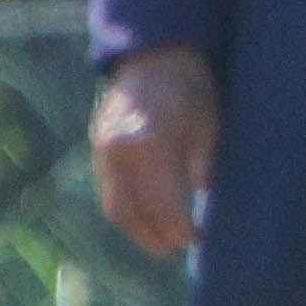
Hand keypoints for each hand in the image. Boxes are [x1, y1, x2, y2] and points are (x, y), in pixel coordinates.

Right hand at [91, 48, 219, 260]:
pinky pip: (110, 191)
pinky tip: (147, 222)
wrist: (155, 56)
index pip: (161, 201)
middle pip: (131, 210)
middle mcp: (116, 149)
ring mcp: (101, 150)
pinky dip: (127, 211)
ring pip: (114, 205)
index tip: (196, 240)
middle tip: (179, 249)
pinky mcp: (97, 148)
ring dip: (137, 230)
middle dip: (155, 236)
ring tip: (163, 244)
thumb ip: (202, 163)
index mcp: (147, 142)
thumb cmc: (191, 90)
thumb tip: (200, 195)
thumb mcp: (208, 125)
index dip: (178, 227)